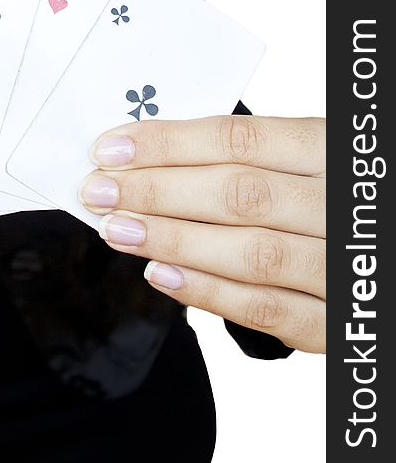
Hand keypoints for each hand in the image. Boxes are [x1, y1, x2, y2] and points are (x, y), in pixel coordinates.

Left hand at [79, 116, 324, 352]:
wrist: (389, 252)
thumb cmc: (332, 198)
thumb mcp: (306, 159)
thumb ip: (245, 159)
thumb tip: (149, 158)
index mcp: (333, 151)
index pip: (239, 140)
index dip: (167, 144)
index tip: (109, 150)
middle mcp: (343, 206)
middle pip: (238, 194)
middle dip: (155, 191)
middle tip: (97, 191)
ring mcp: (344, 267)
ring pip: (251, 253)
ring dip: (171, 240)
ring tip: (116, 229)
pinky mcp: (335, 322)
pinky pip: (267, 309)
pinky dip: (207, 291)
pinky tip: (158, 274)